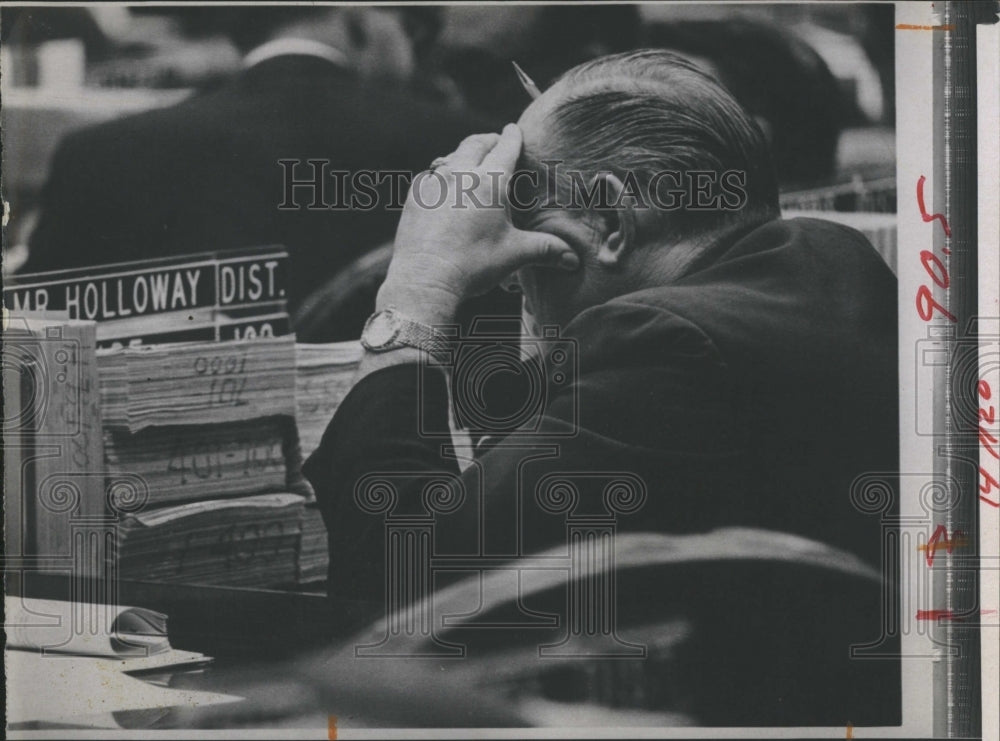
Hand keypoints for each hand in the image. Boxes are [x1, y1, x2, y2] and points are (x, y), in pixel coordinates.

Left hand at [378, 124, 578, 324]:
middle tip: (496, 141)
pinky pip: (431, 176)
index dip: (513, 136)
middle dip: (489, 139)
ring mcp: (434, 182)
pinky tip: (444, 188)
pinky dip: (441, 176)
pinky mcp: (416, 195)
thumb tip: (572, 259)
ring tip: (471, 163)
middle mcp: (461, 173)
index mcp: (490, 182)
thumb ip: (545, 250)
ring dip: (464, 155)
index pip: (506, 146)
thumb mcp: (514, 254)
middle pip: (476, 143)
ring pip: (451, 156)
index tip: (514, 129)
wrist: (426, 277)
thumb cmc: (472, 264)